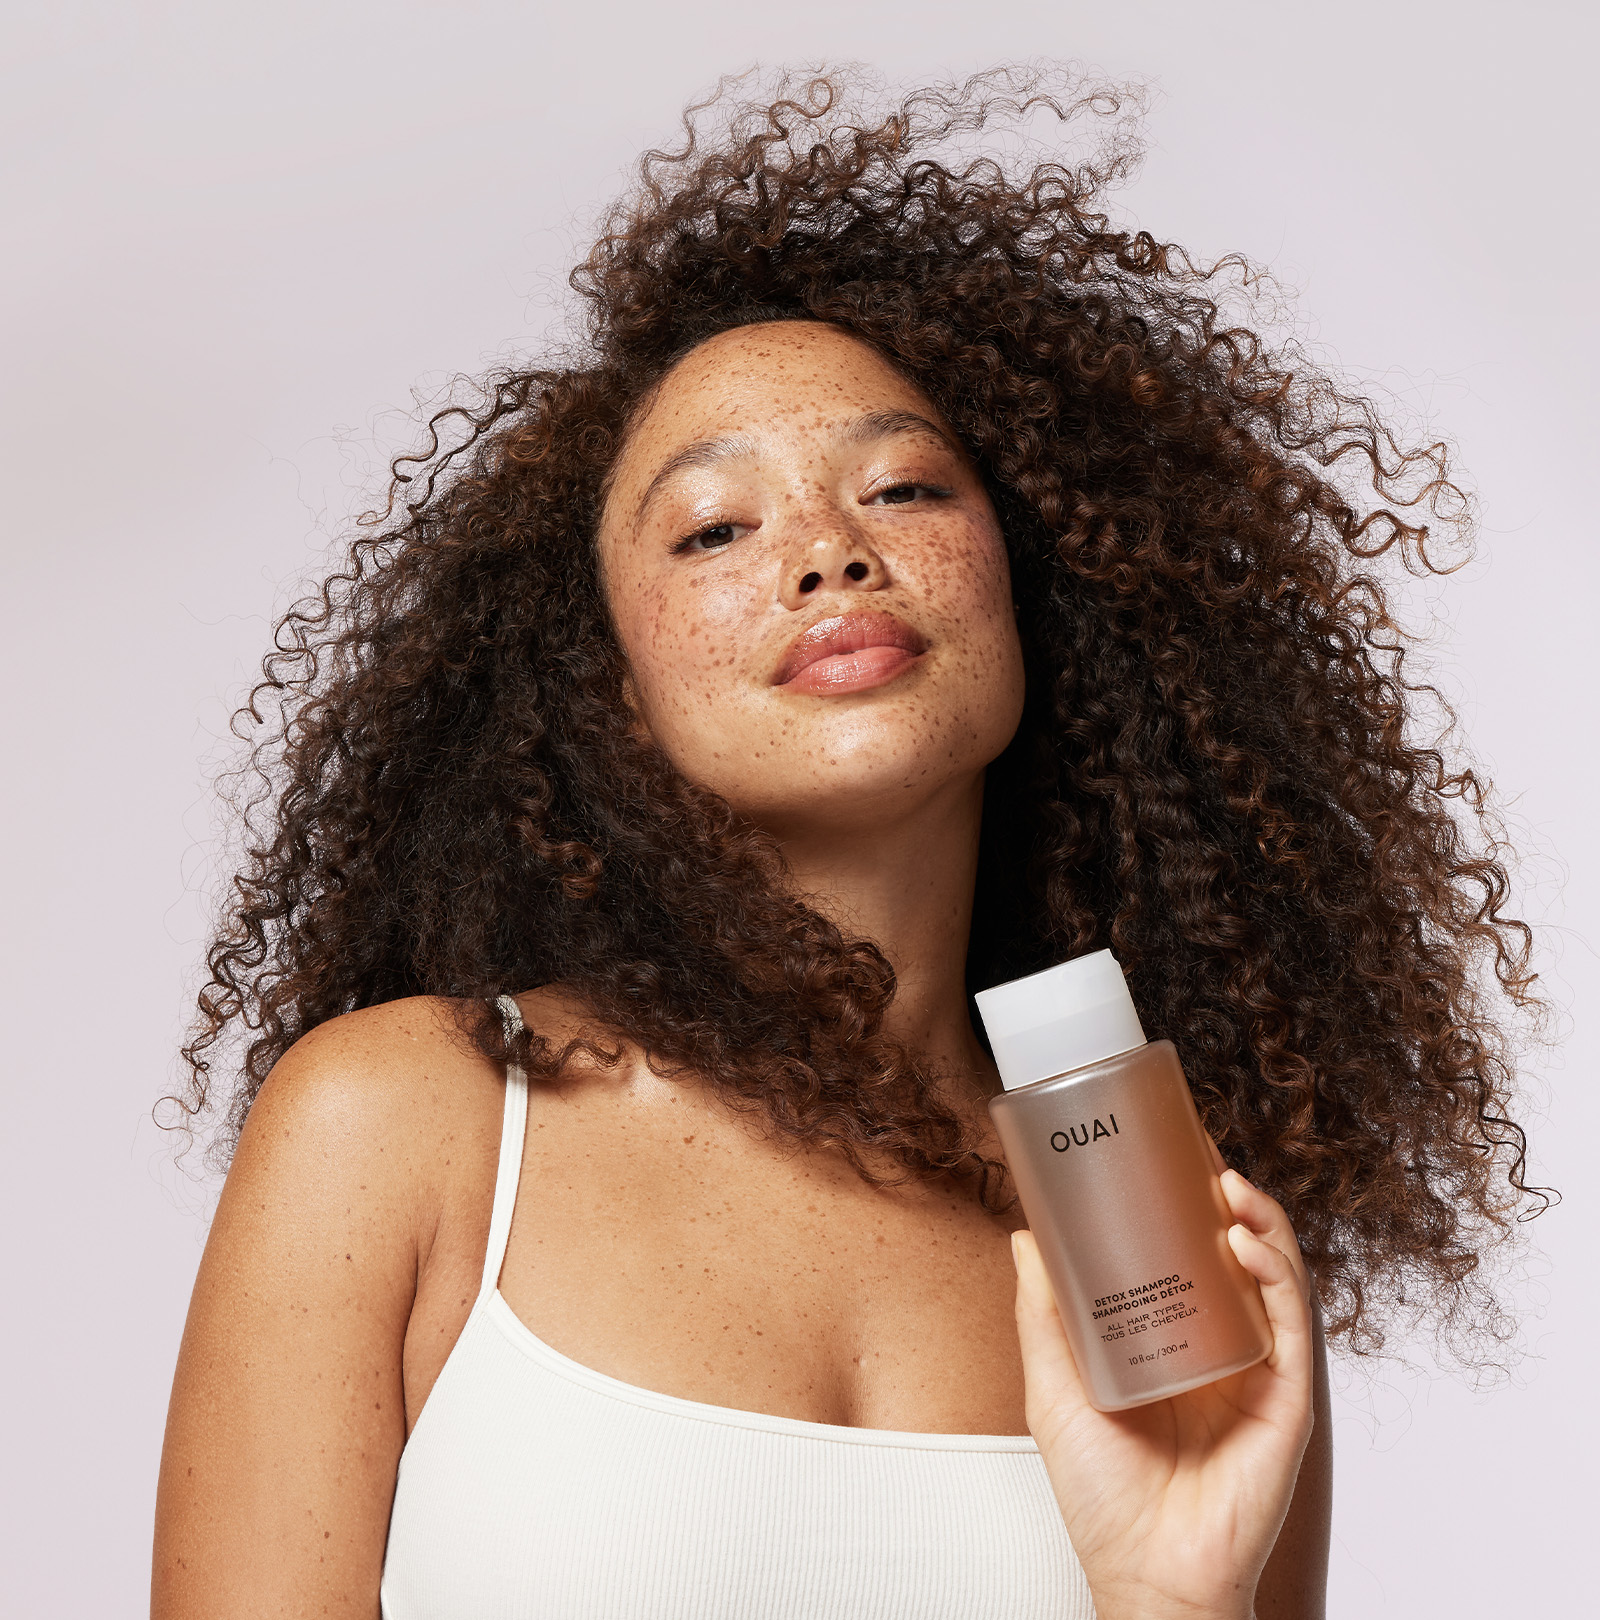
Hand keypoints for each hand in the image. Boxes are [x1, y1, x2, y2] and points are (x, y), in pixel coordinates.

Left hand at [1011, 1168, 1314, 1619]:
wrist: (1144, 1572)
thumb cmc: (1101, 1495)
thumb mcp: (1055, 1388)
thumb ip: (1044, 1315)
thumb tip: (1024, 1236)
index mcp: (1170, 1339)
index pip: (1183, 1251)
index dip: (1180, 1196)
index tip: (1162, 1142)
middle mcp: (1219, 1346)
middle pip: (1232, 1251)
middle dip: (1221, 1192)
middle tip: (1194, 1142)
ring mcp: (1256, 1370)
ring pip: (1271, 1274)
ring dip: (1256, 1219)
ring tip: (1222, 1181)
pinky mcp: (1285, 1400)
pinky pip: (1293, 1323)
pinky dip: (1275, 1274)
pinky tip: (1242, 1242)